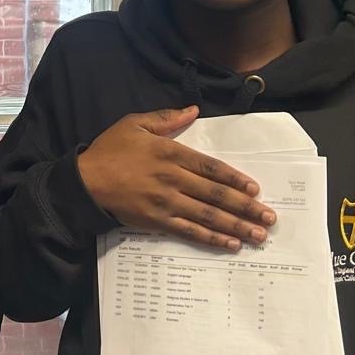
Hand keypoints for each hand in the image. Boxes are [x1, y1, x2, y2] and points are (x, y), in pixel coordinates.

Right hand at [77, 106, 272, 250]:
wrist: (84, 182)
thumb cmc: (109, 151)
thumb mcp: (135, 124)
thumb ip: (166, 118)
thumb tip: (193, 110)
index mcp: (170, 153)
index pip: (211, 167)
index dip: (236, 180)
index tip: (256, 190)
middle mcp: (173, 179)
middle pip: (217, 194)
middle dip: (246, 208)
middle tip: (269, 219)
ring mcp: (166, 203)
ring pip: (208, 216)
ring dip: (237, 226)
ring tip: (258, 236)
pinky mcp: (157, 222)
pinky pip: (190, 232)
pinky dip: (212, 239)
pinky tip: (230, 244)